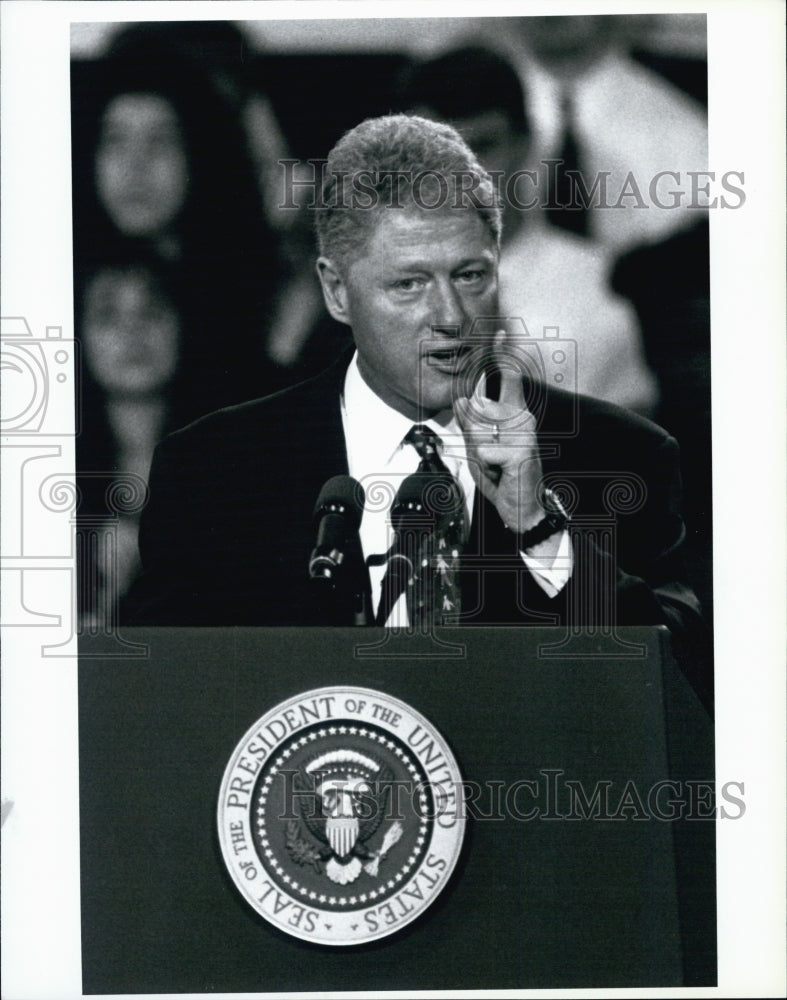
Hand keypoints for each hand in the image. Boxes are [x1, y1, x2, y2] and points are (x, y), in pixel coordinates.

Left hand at [454, 333, 543, 533]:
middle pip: (477, 409)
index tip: (500, 332)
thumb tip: (461, 398)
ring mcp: (524, 433)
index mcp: (513, 412)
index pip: (508, 377)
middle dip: (472, 436)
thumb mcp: (478, 447)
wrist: (521, 508)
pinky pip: (484, 453)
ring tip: (494, 467)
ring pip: (478, 433)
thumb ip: (470, 424)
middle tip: (488, 457)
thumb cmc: (501, 476)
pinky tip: (501, 475)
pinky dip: (485, 468)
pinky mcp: (521, 451)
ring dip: (479, 455)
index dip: (503, 354)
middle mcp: (522, 417)